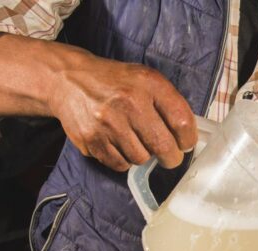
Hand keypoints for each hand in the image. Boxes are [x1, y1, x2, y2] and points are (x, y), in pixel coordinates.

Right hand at [49, 52, 196, 170]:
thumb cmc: (115, 83)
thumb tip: (187, 138)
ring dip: (142, 154)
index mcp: (149, 84)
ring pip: (141, 158)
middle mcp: (129, 102)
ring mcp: (108, 122)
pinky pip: (120, 164)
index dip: (188, 140)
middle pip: (164, 147)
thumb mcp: (145, 79)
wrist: (68, 80)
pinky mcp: (92, 139)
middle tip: (168, 156)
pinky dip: (123, 159)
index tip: (185, 144)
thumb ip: (168, 103)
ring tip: (134, 140)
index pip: (182, 122)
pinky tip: (118, 144)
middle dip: (170, 157)